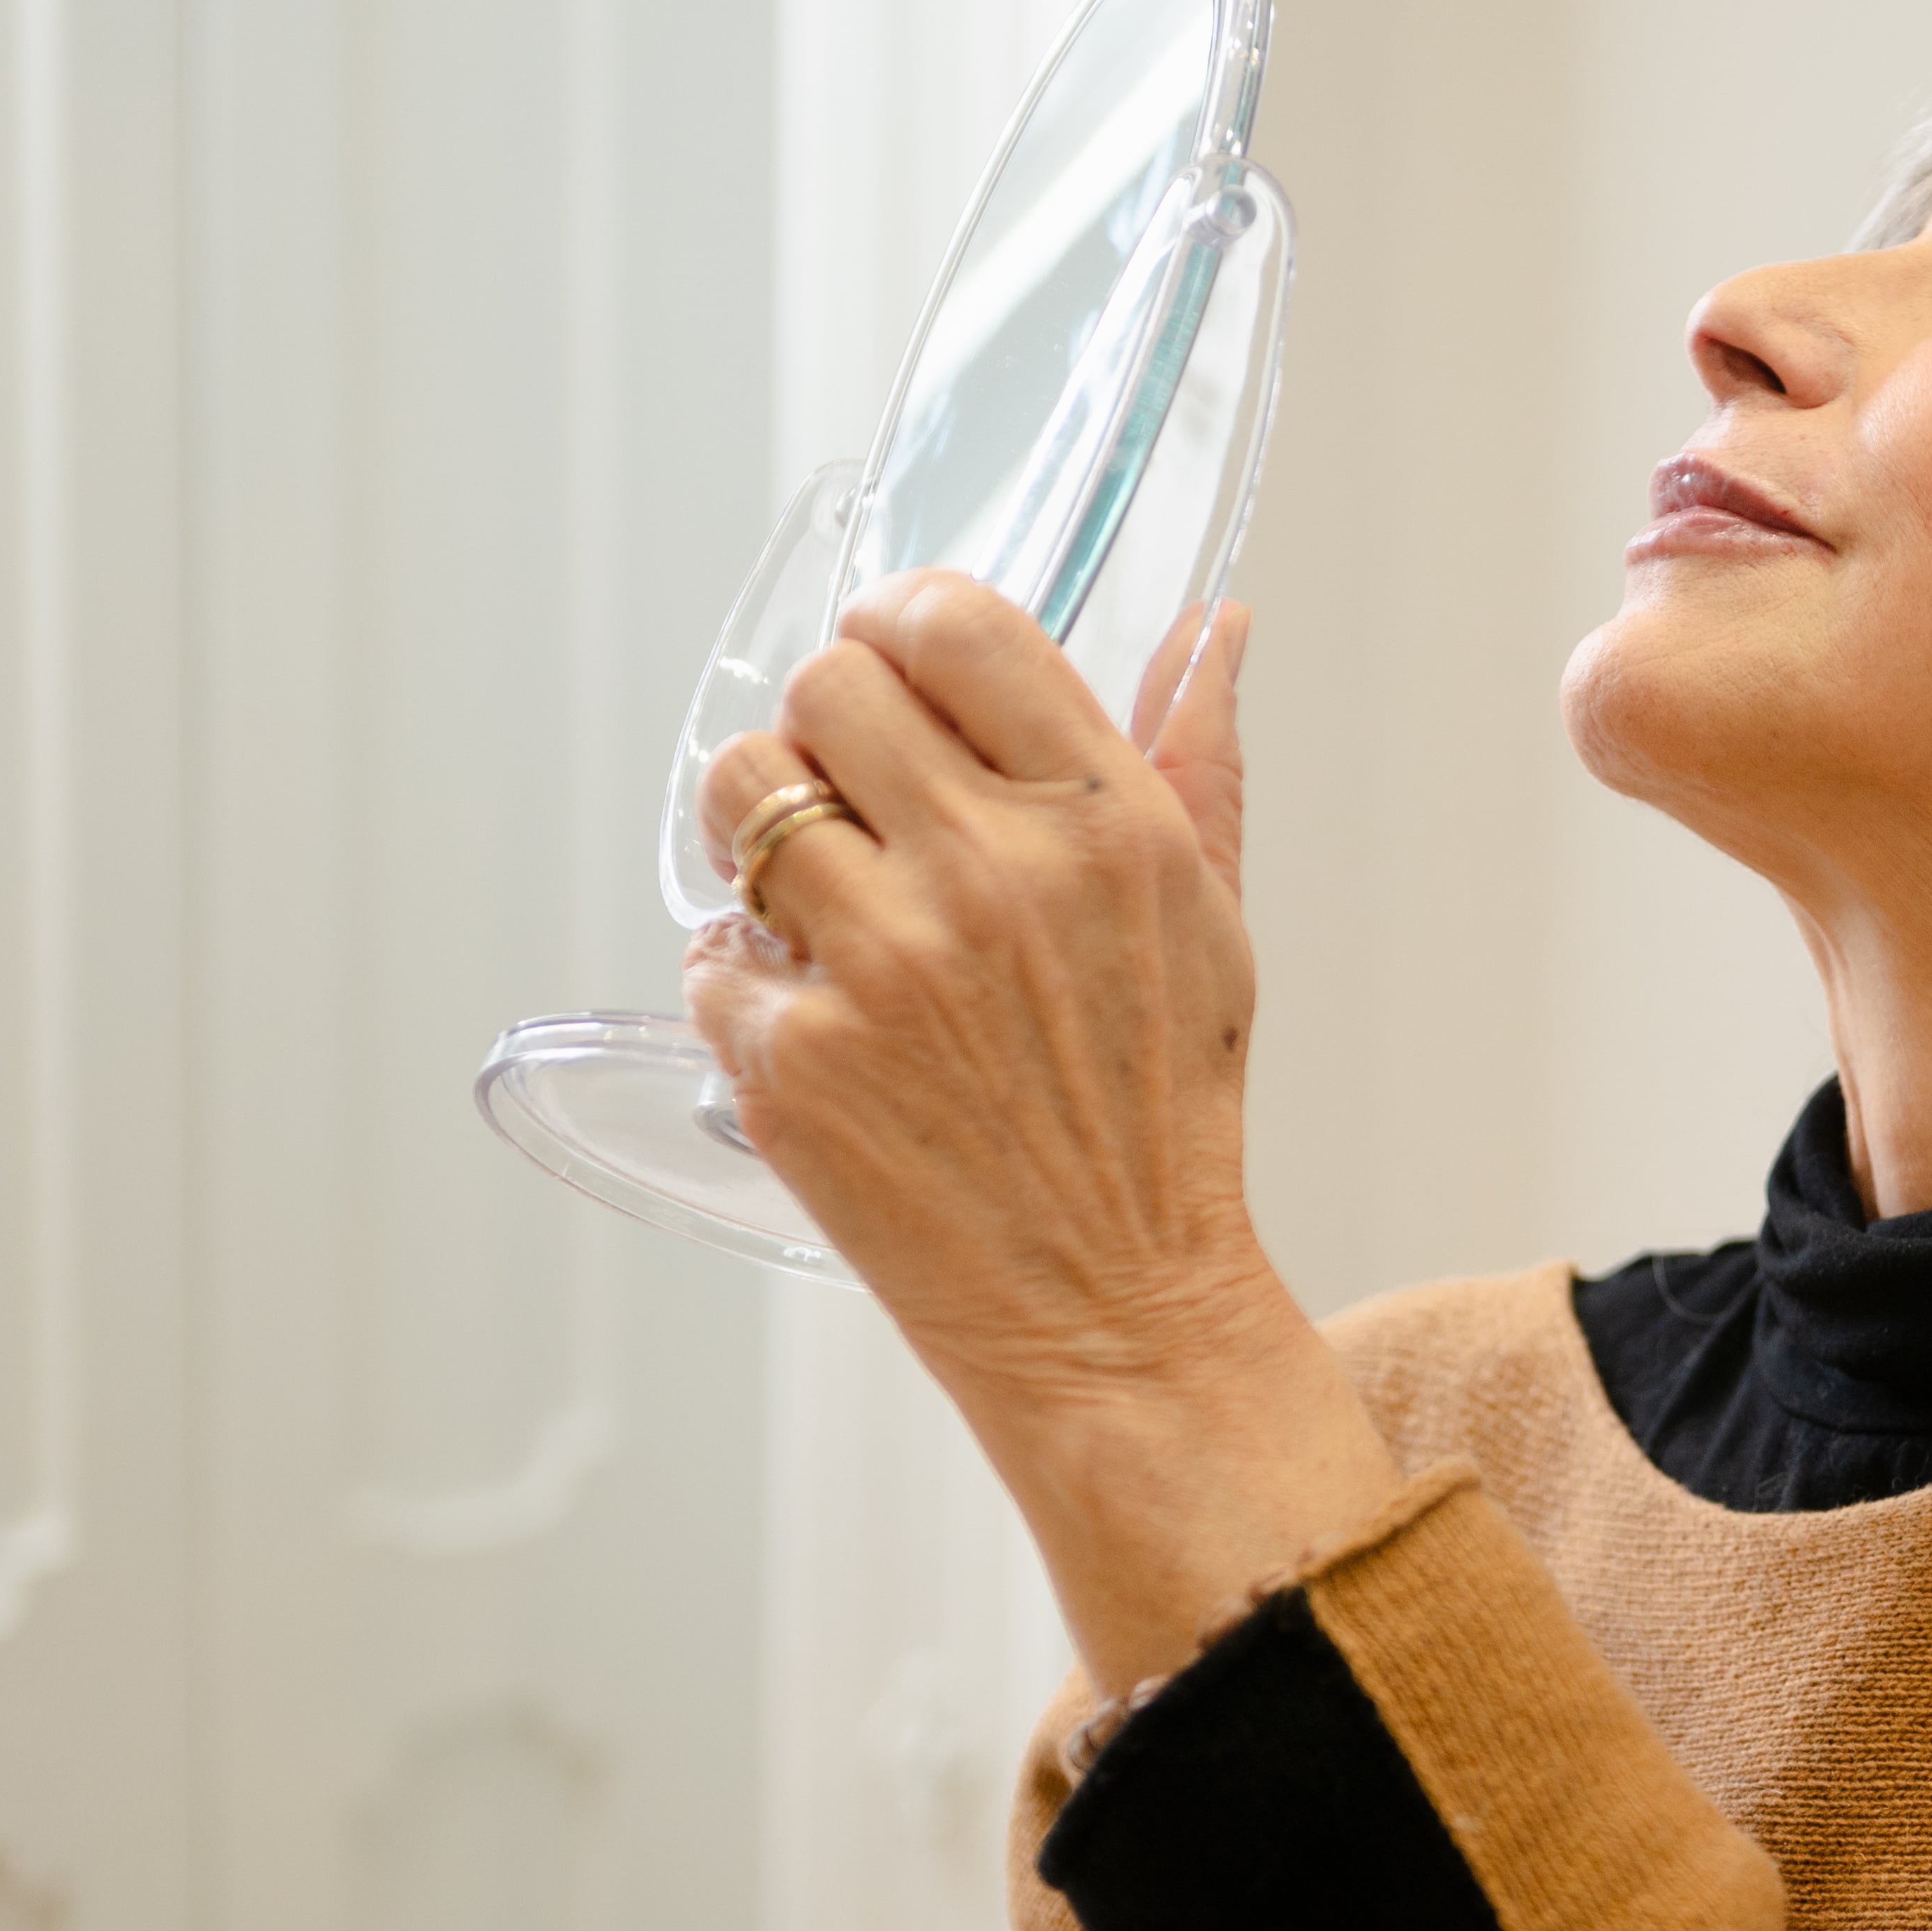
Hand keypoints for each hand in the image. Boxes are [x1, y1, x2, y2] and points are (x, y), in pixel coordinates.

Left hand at [684, 573, 1400, 1688]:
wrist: (1117, 1309)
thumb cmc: (1161, 1114)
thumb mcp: (1210, 918)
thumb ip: (1196, 757)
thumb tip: (1215, 625)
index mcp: (1104, 822)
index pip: (956, 624)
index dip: (902, 621)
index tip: (893, 657)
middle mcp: (990, 875)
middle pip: (825, 686)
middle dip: (828, 726)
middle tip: (853, 789)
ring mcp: (880, 966)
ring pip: (738, 793)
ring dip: (763, 827)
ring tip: (816, 890)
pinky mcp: (792, 1059)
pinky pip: (716, 948)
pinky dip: (754, 975)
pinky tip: (824, 1018)